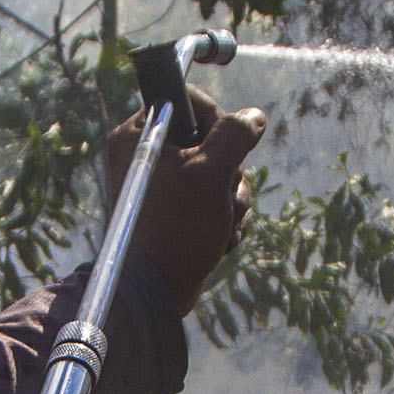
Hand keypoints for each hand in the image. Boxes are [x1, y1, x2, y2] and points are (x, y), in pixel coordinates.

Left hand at [104, 83, 267, 299]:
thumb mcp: (211, 174)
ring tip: (220, 224)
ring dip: (230, 200)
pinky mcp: (174, 211)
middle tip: (220, 194)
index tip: (224, 146)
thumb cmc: (175, 230)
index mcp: (139, 134)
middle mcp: (145, 155)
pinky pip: (212, 200)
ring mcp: (160, 185)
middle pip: (210, 140)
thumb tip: (254, 117)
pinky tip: (217, 240)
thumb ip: (234, 135)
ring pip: (218, 173)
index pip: (189, 100)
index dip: (217, 120)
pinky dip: (221, 218)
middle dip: (228, 172)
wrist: (154, 293)